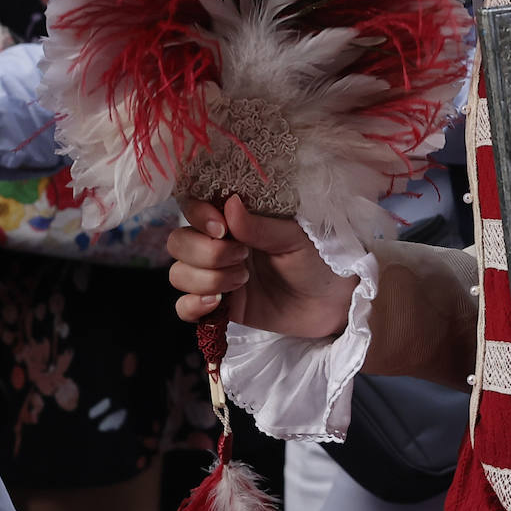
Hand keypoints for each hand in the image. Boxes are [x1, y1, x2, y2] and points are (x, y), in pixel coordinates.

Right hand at [168, 194, 358, 336]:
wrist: (333, 303)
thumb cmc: (319, 258)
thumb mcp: (295, 237)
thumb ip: (261, 226)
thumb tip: (230, 204)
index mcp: (237, 218)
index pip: (195, 206)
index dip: (198, 215)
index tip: (221, 228)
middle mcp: (220, 244)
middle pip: (179, 241)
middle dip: (204, 253)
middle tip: (242, 257)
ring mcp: (216, 275)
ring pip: (178, 273)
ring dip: (205, 278)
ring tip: (243, 281)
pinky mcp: (219, 307)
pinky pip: (184, 307)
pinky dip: (192, 306)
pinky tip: (217, 305)